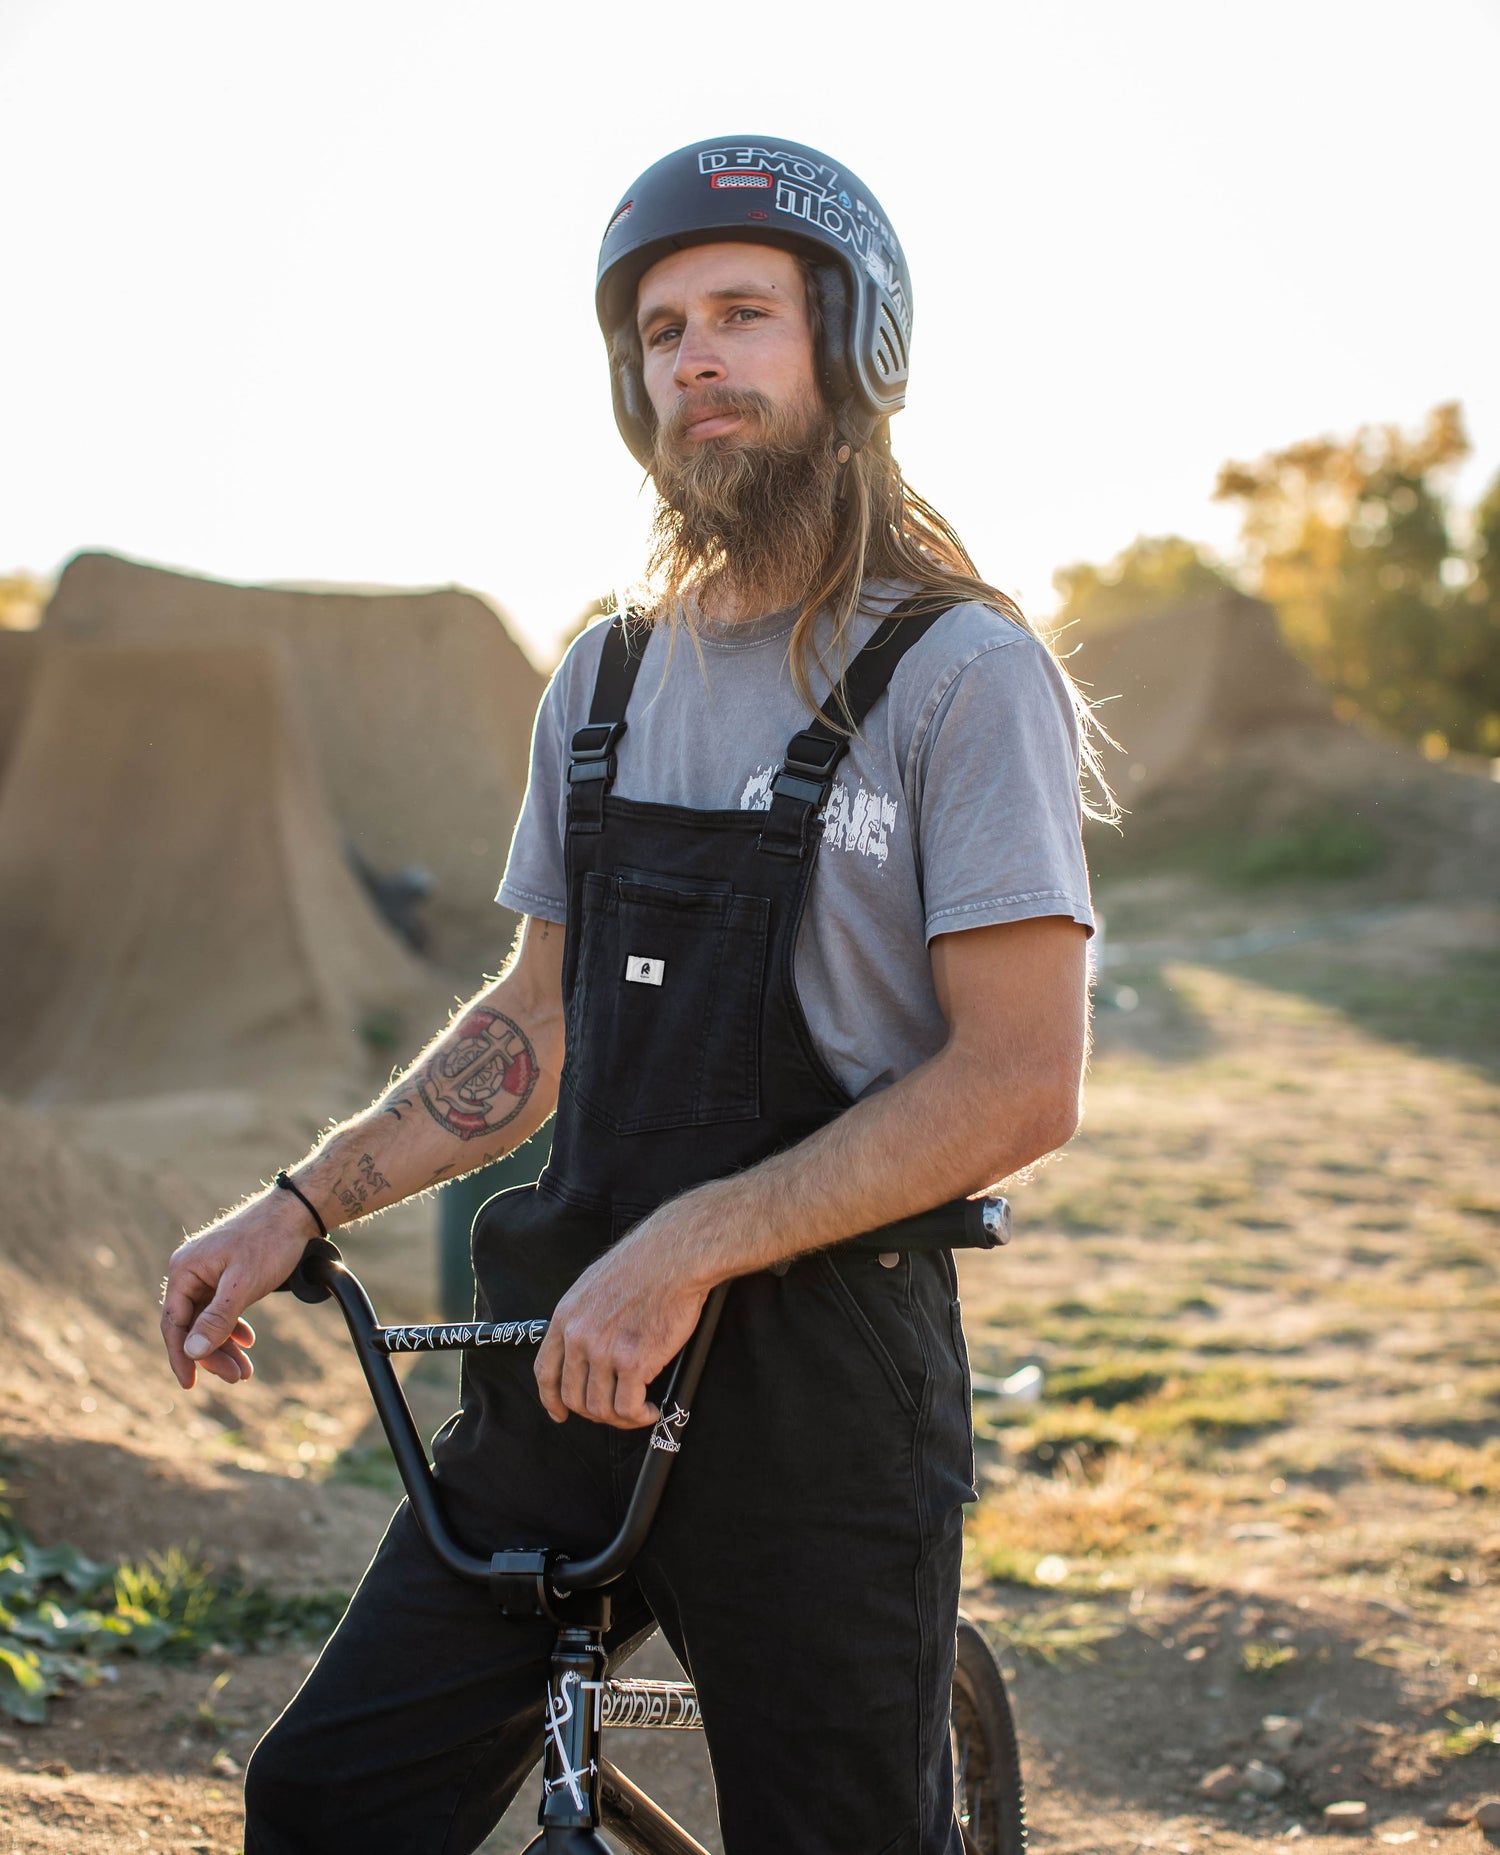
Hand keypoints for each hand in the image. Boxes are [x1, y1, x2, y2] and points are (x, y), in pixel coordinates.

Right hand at [161, 1196, 310, 1389]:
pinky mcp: (225, 1274)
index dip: (180, 1356)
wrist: (297, 1213)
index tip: (189, 1384)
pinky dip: (233, 1326)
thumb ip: (217, 1319)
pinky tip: (247, 1340)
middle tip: (237, 1377)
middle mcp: (190, 1271)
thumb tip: (192, 1352)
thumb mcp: (243, 1285)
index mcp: (184, 1270)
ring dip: (225, 1345)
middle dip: (213, 1354)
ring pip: (209, 1319)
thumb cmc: (269, 1242)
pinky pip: (221, 1308)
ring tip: (246, 1370)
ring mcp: (207, 1272)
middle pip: (193, 1324)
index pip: (173, 1323)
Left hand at [534, 1230, 710, 1429]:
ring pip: (600, 1408)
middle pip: (573, 1396)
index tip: (560, 1412)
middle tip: (615, 1412)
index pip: (546, 1371)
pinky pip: (628, 1407)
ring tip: (639, 1411)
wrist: (675, 1258)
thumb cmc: (645, 1264)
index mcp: (566, 1317)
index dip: (551, 1399)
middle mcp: (579, 1336)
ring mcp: (604, 1351)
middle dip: (594, 1413)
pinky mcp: (633, 1362)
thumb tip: (589, 1347)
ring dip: (620, 1418)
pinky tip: (651, 1410)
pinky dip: (639, 1416)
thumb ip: (584, 1317)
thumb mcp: (594, 1285)